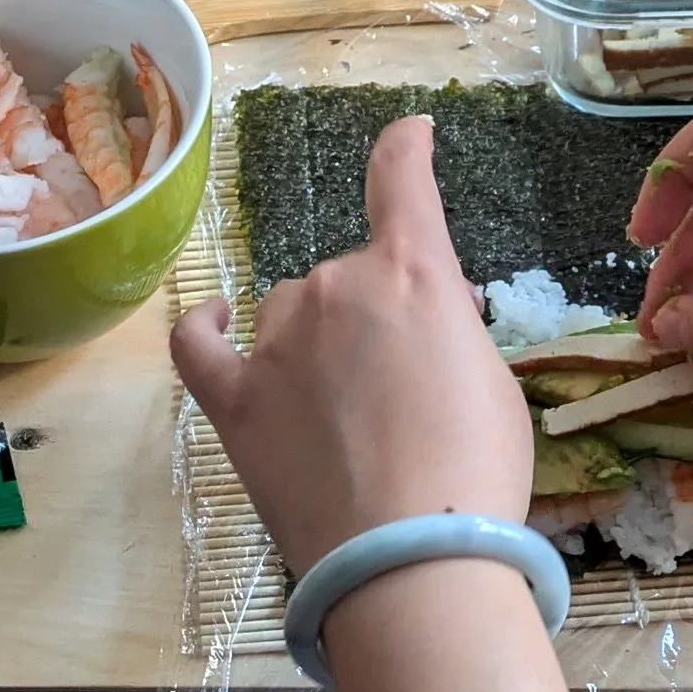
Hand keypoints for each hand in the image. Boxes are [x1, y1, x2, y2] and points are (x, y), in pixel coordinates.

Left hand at [170, 114, 532, 572]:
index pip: (401, 181)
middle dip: (376, 321)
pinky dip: (206, 326)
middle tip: (407, 394)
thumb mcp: (491, 383)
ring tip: (348, 419)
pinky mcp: (233, 401)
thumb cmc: (476, 473)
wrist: (412, 560)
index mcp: (411, 273)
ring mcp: (275, 342)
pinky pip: (201, 343)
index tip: (409, 131)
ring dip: (315, 344)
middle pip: (351, 278)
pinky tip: (215, 319)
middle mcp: (335, 287)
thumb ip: (447, 334)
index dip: (404, 148)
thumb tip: (416, 327)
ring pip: (290, 314)